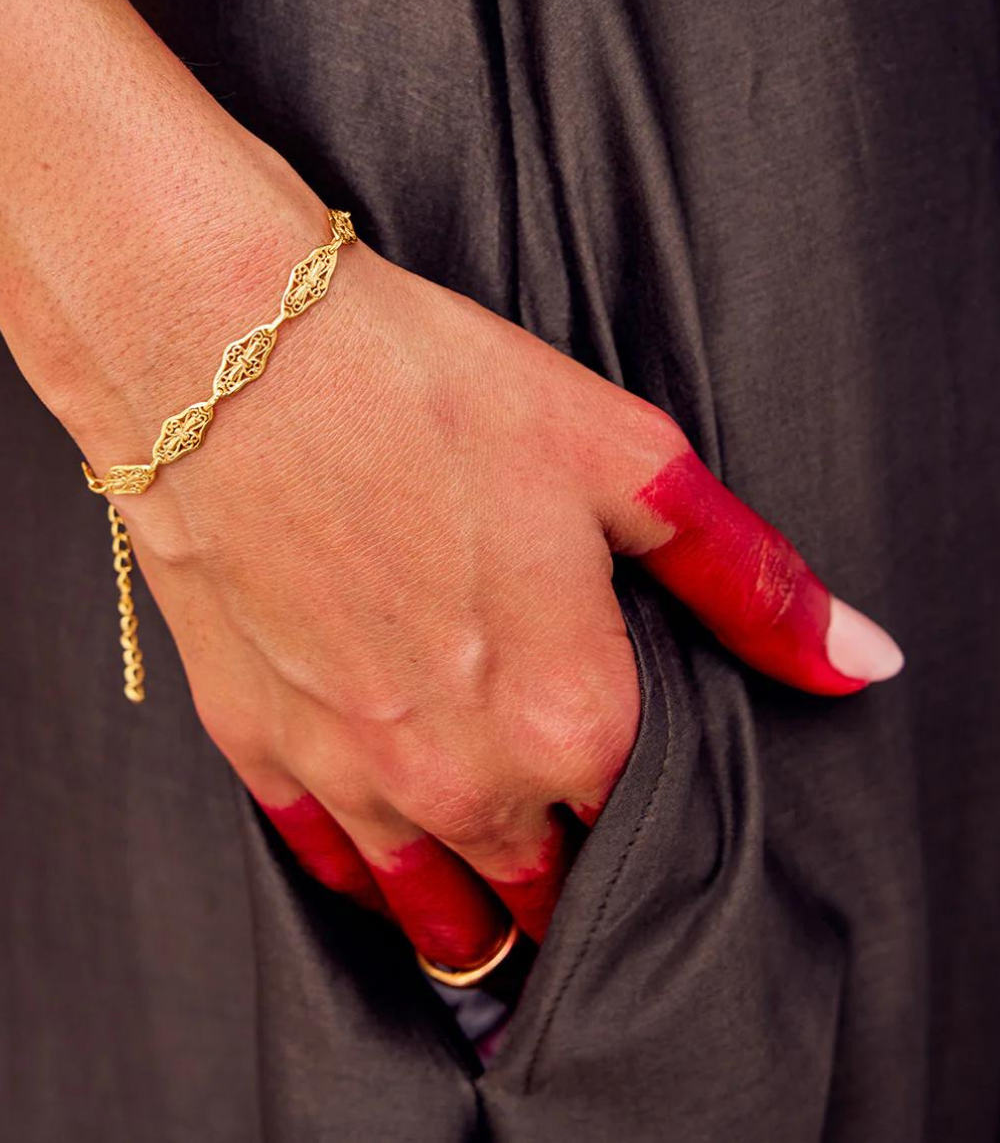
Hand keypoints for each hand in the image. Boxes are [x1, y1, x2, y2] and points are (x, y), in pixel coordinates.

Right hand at [91, 190, 902, 970]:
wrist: (230, 357)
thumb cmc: (426, 390)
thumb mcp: (622, 459)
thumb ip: (745, 578)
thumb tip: (856, 660)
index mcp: (570, 714)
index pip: (642, 821)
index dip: (652, 809)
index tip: (644, 792)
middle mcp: (461, 773)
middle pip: (542, 885)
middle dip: (570, 883)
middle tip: (578, 867)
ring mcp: (350, 771)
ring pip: (433, 906)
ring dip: (472, 913)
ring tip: (495, 919)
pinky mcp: (258, 741)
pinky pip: (327, 860)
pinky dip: (365, 875)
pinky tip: (381, 871)